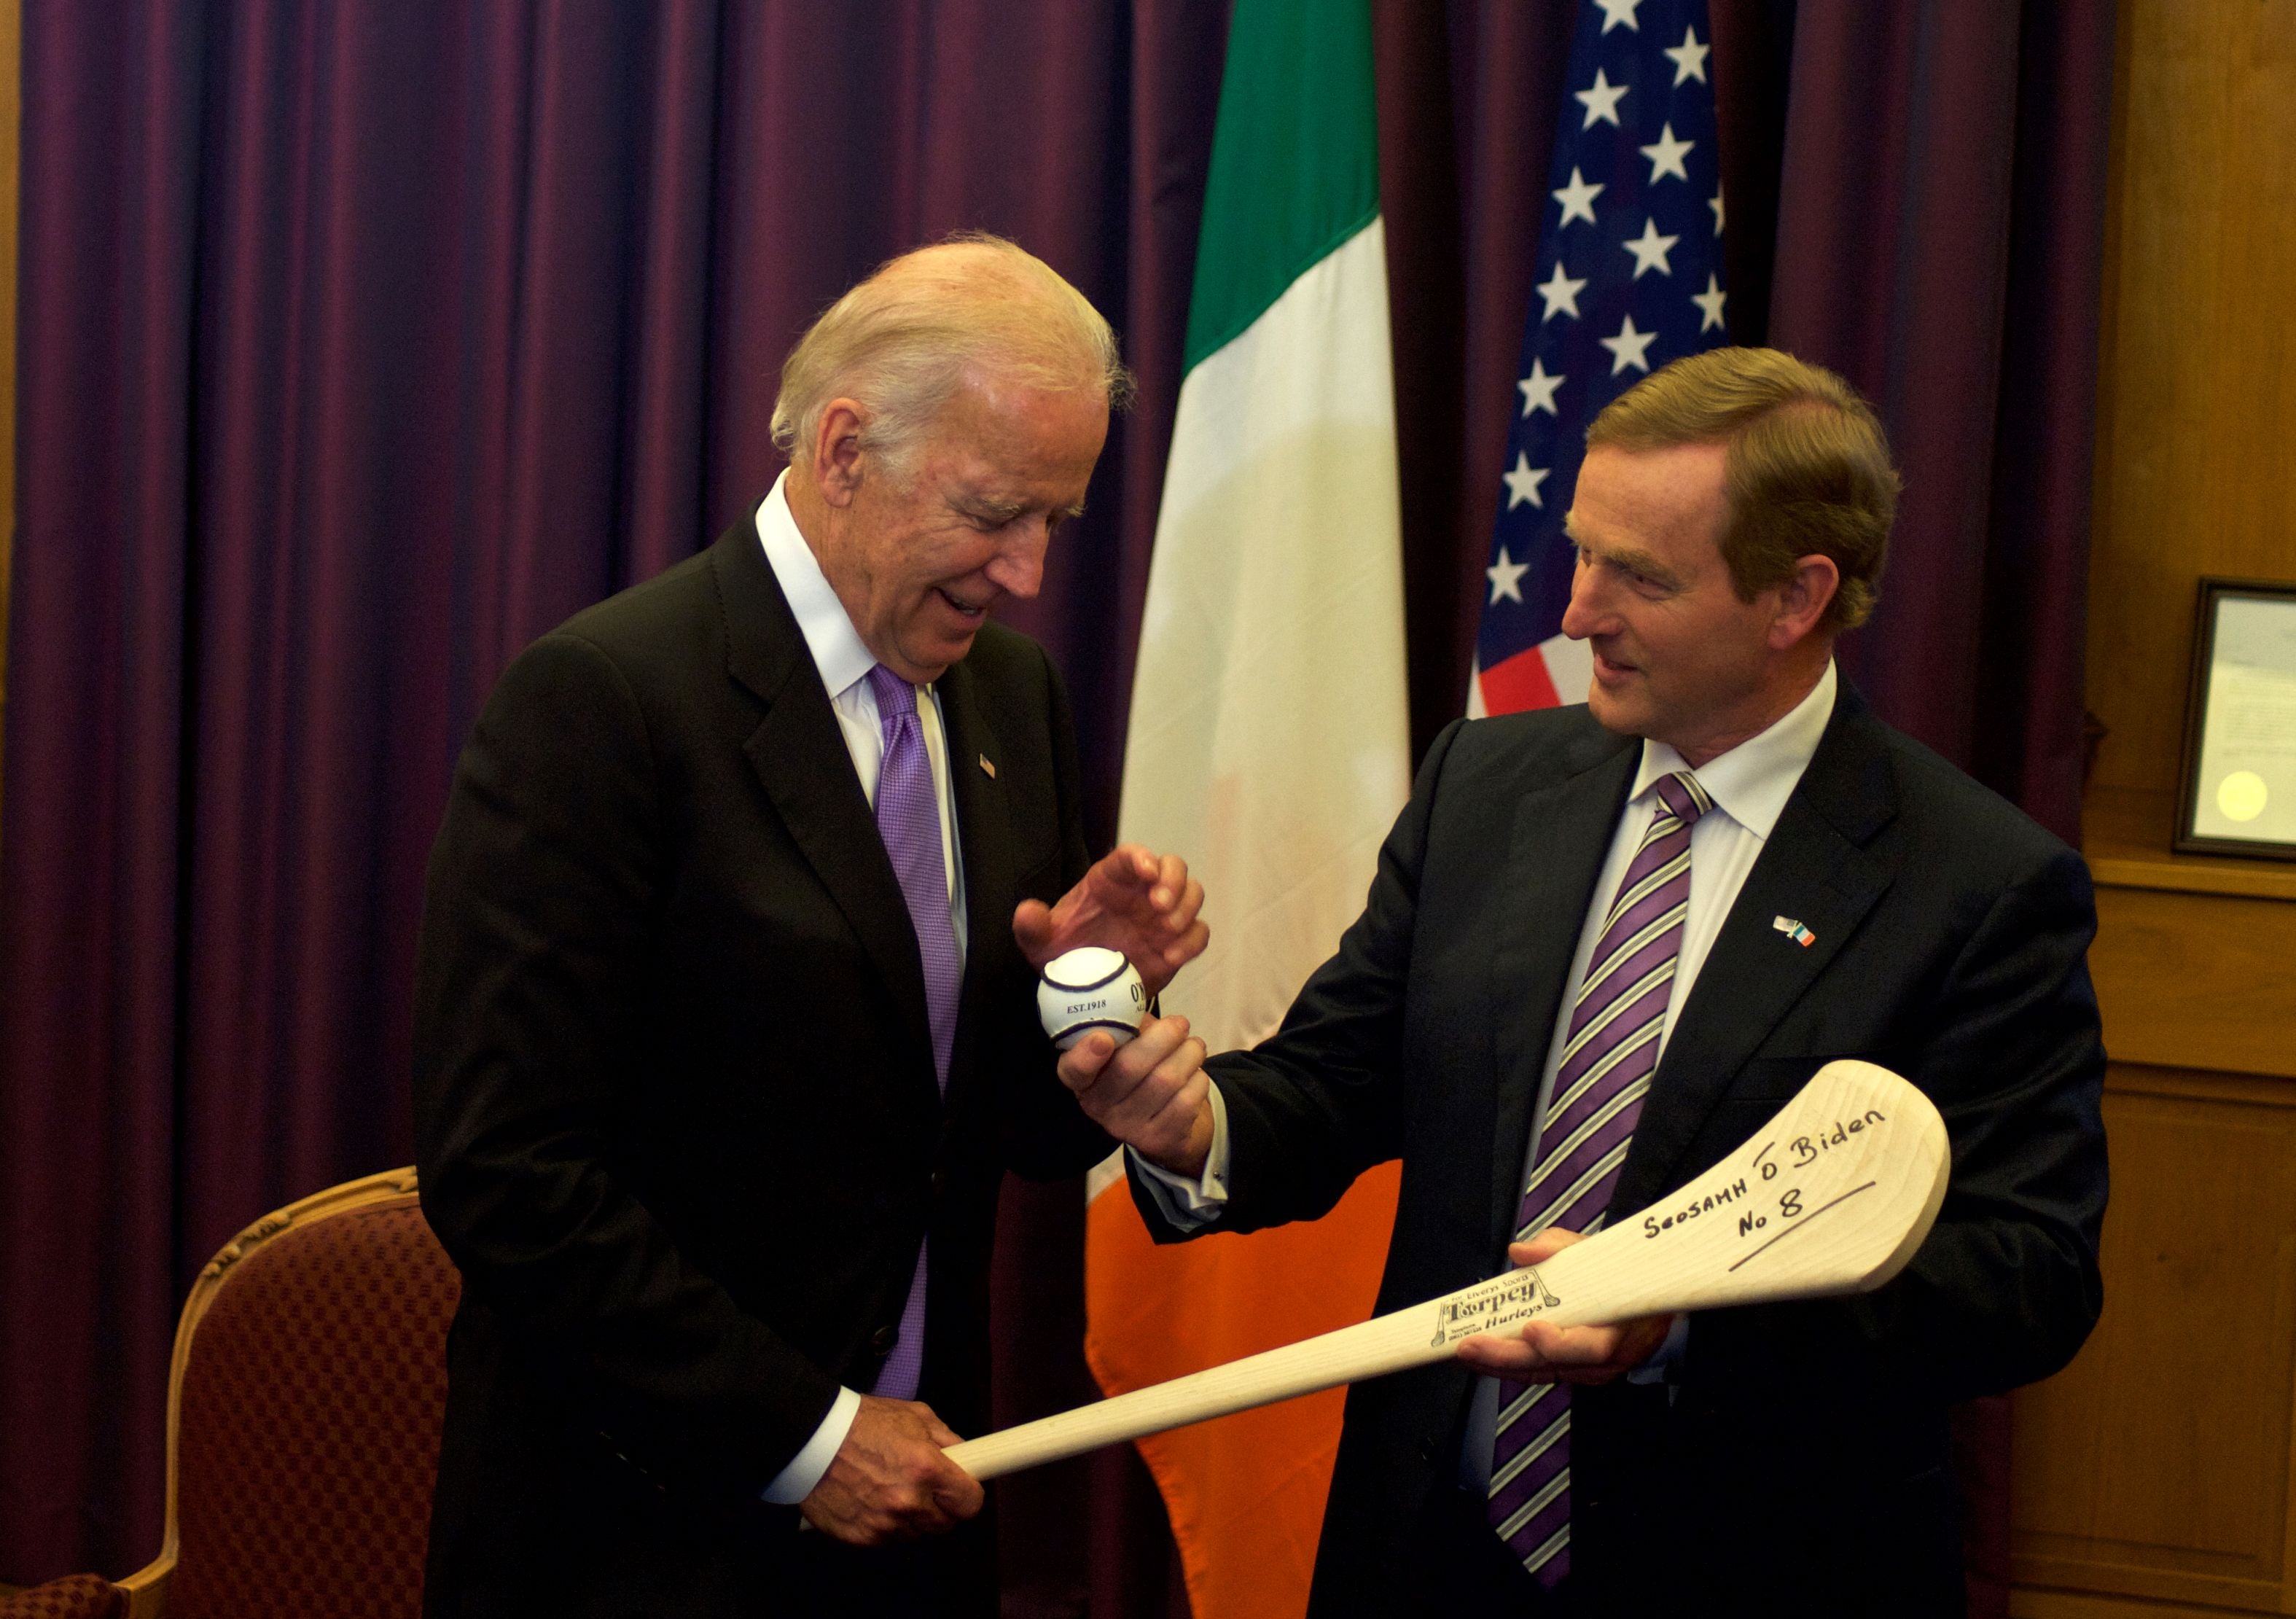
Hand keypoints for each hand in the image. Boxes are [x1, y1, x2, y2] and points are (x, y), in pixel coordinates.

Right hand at [797, 1394, 983, 1543]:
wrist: (810, 1439)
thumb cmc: (862, 1422)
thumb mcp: (914, 1415)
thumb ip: (946, 1439)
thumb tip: (965, 1458)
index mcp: (927, 1468)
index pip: (970, 1502)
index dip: (967, 1495)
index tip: (961, 1490)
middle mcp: (909, 1501)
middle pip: (945, 1524)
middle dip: (940, 1507)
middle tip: (924, 1487)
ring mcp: (884, 1524)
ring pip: (916, 1533)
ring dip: (911, 1517)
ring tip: (890, 1489)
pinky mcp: (861, 1538)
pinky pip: (887, 1540)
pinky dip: (885, 1525)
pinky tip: (871, 1500)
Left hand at [1012, 844, 1206, 995]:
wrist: (1086, 992)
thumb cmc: (1065, 957)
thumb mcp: (1041, 944)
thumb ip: (1032, 927)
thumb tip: (1027, 913)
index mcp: (1111, 881)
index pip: (1131, 856)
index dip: (1143, 857)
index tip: (1146, 872)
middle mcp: (1142, 892)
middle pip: (1173, 866)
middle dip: (1174, 880)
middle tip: (1160, 904)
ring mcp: (1163, 916)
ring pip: (1193, 894)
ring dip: (1186, 907)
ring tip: (1167, 929)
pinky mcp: (1177, 942)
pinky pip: (1198, 933)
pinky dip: (1192, 942)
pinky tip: (1172, 957)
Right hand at [1057, 1011, 1212, 1176]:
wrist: (1165, 1121)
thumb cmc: (1143, 1068)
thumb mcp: (1125, 1046)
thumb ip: (1125, 1024)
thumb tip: (1134, 996)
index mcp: (1083, 1079)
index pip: (1073, 1071)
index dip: (1086, 1055)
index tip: (1103, 1038)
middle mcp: (1098, 1107)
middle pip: (1131, 1067)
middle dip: (1164, 1037)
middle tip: (1180, 1023)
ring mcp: (1127, 1128)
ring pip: (1166, 1080)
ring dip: (1189, 1054)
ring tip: (1194, 1046)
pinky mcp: (1157, 1140)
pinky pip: (1187, 1100)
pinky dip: (1198, 1079)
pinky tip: (1195, 1074)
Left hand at [1451, 1227, 1675, 1385]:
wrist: (1648, 1304)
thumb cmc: (1621, 1276)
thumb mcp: (1596, 1251)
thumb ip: (1558, 1247)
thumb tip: (1520, 1251)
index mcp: (1619, 1327)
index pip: (1590, 1347)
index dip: (1558, 1343)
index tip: (1531, 1328)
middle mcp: (1604, 1359)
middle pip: (1553, 1365)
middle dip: (1507, 1356)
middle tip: (1469, 1345)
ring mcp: (1588, 1371)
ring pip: (1540, 1373)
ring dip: (1498, 1364)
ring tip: (1463, 1351)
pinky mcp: (1573, 1374)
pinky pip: (1538, 1374)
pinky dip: (1507, 1367)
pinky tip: (1480, 1358)